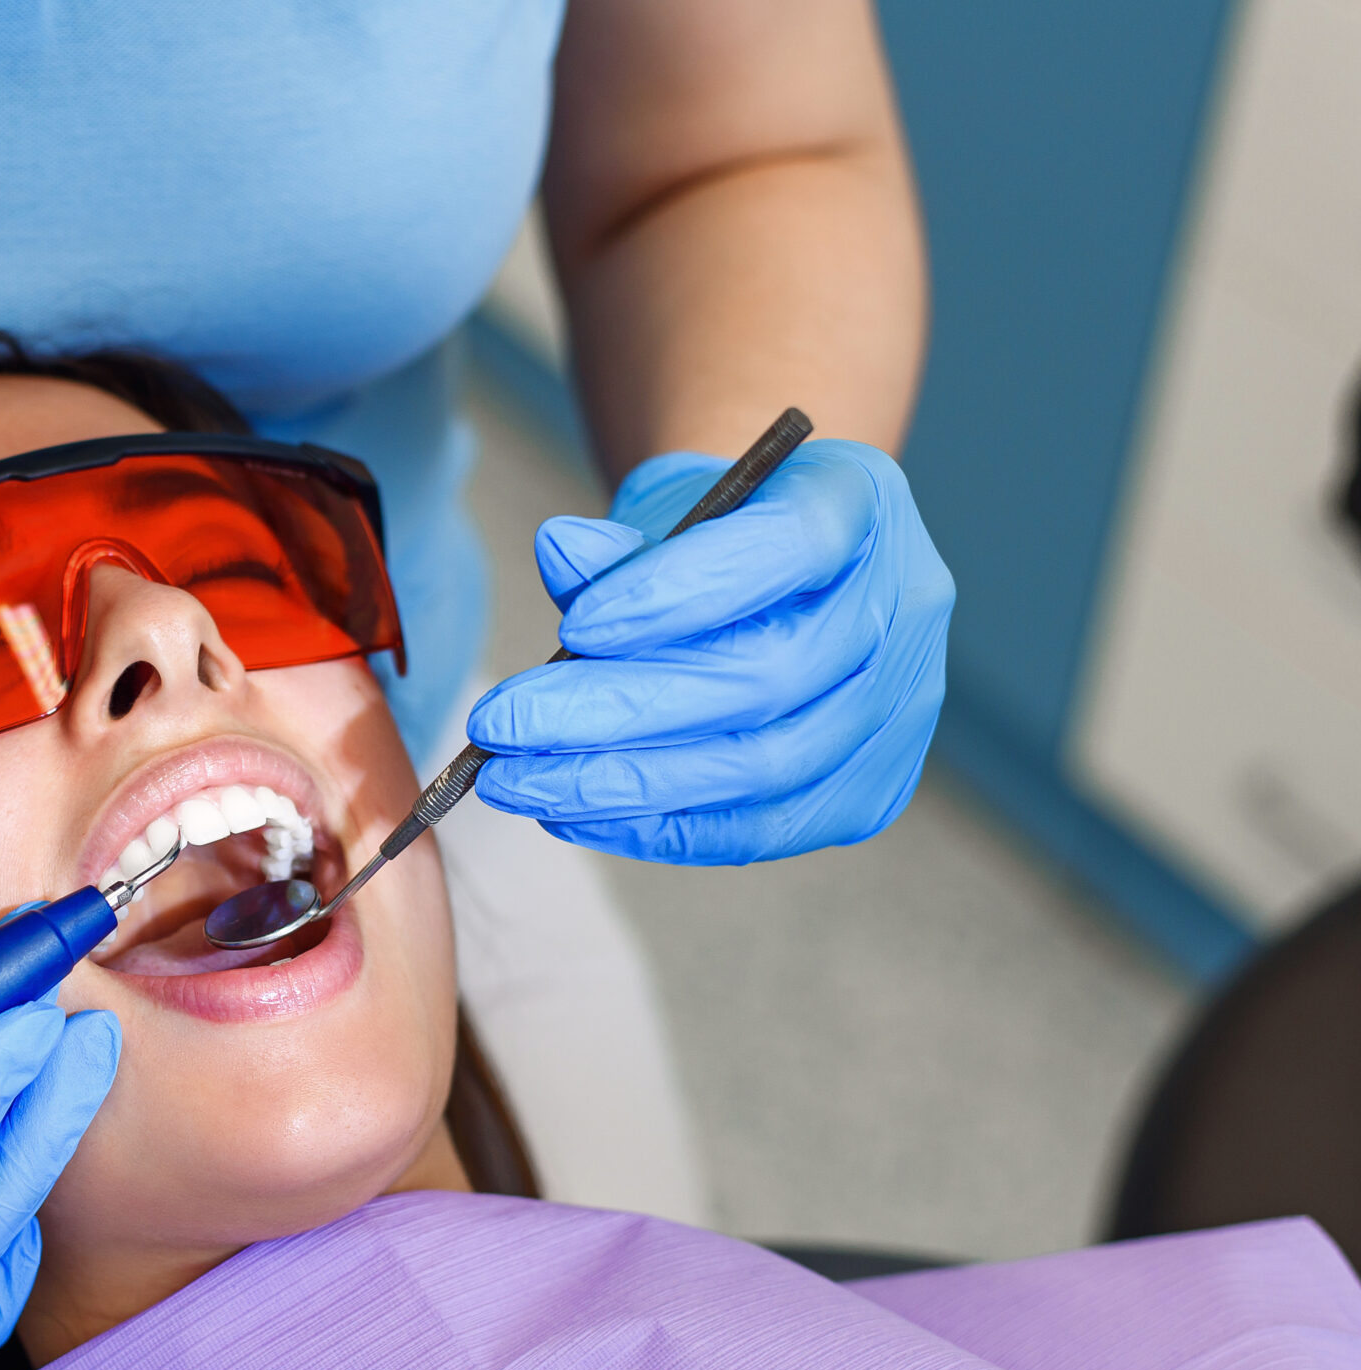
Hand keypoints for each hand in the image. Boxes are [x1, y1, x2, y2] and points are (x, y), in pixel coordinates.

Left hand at [465, 440, 952, 863]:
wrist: (779, 575)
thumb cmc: (716, 535)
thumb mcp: (667, 509)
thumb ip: (618, 541)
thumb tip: (561, 553)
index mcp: (861, 504)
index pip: (787, 548)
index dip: (680, 593)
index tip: (573, 627)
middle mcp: (904, 607)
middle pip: (768, 678)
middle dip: (617, 711)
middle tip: (502, 725)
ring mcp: (902, 709)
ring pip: (765, 767)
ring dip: (623, 783)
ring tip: (515, 780)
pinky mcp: (869, 790)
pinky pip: (759, 829)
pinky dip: (657, 826)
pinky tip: (570, 811)